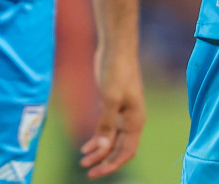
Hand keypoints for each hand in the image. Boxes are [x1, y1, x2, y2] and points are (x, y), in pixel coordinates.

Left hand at [81, 48, 145, 177]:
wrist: (116, 48)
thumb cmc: (116, 71)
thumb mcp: (110, 98)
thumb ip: (107, 125)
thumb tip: (103, 148)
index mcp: (135, 120)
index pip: (127, 151)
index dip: (113, 164)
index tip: (96, 172)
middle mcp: (131, 119)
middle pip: (120, 149)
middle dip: (105, 161)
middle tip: (86, 171)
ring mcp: (122, 112)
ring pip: (112, 140)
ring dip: (99, 152)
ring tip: (83, 160)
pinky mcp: (112, 105)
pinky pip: (107, 129)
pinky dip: (97, 139)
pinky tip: (86, 146)